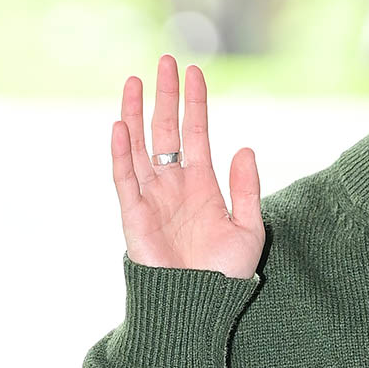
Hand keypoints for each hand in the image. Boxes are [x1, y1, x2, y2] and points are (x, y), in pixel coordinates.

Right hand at [111, 54, 263, 279]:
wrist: (200, 306)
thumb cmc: (225, 272)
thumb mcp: (249, 227)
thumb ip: (247, 187)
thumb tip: (245, 148)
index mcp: (203, 184)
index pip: (197, 132)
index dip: (195, 102)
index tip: (195, 72)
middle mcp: (174, 184)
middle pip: (166, 129)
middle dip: (165, 96)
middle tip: (164, 61)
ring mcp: (152, 197)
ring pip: (140, 146)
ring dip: (136, 113)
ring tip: (133, 81)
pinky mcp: (134, 215)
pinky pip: (124, 177)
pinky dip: (121, 152)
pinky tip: (120, 125)